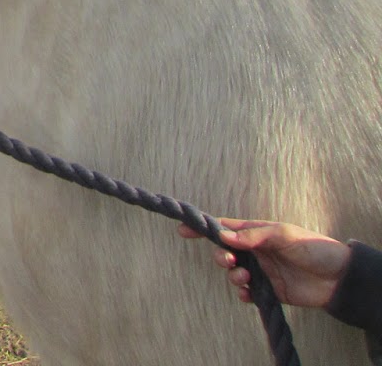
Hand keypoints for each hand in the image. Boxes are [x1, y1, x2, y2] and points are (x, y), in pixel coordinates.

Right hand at [179, 219, 352, 308]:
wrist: (339, 278)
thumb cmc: (313, 248)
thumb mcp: (283, 234)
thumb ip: (253, 236)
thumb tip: (223, 236)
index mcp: (257, 234)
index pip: (225, 229)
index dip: (204, 228)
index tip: (183, 229)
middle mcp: (255, 252)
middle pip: (225, 252)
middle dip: (221, 256)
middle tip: (229, 260)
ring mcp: (261, 272)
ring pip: (234, 274)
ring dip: (233, 276)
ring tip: (244, 277)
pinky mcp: (269, 291)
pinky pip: (247, 293)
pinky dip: (243, 293)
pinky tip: (248, 293)